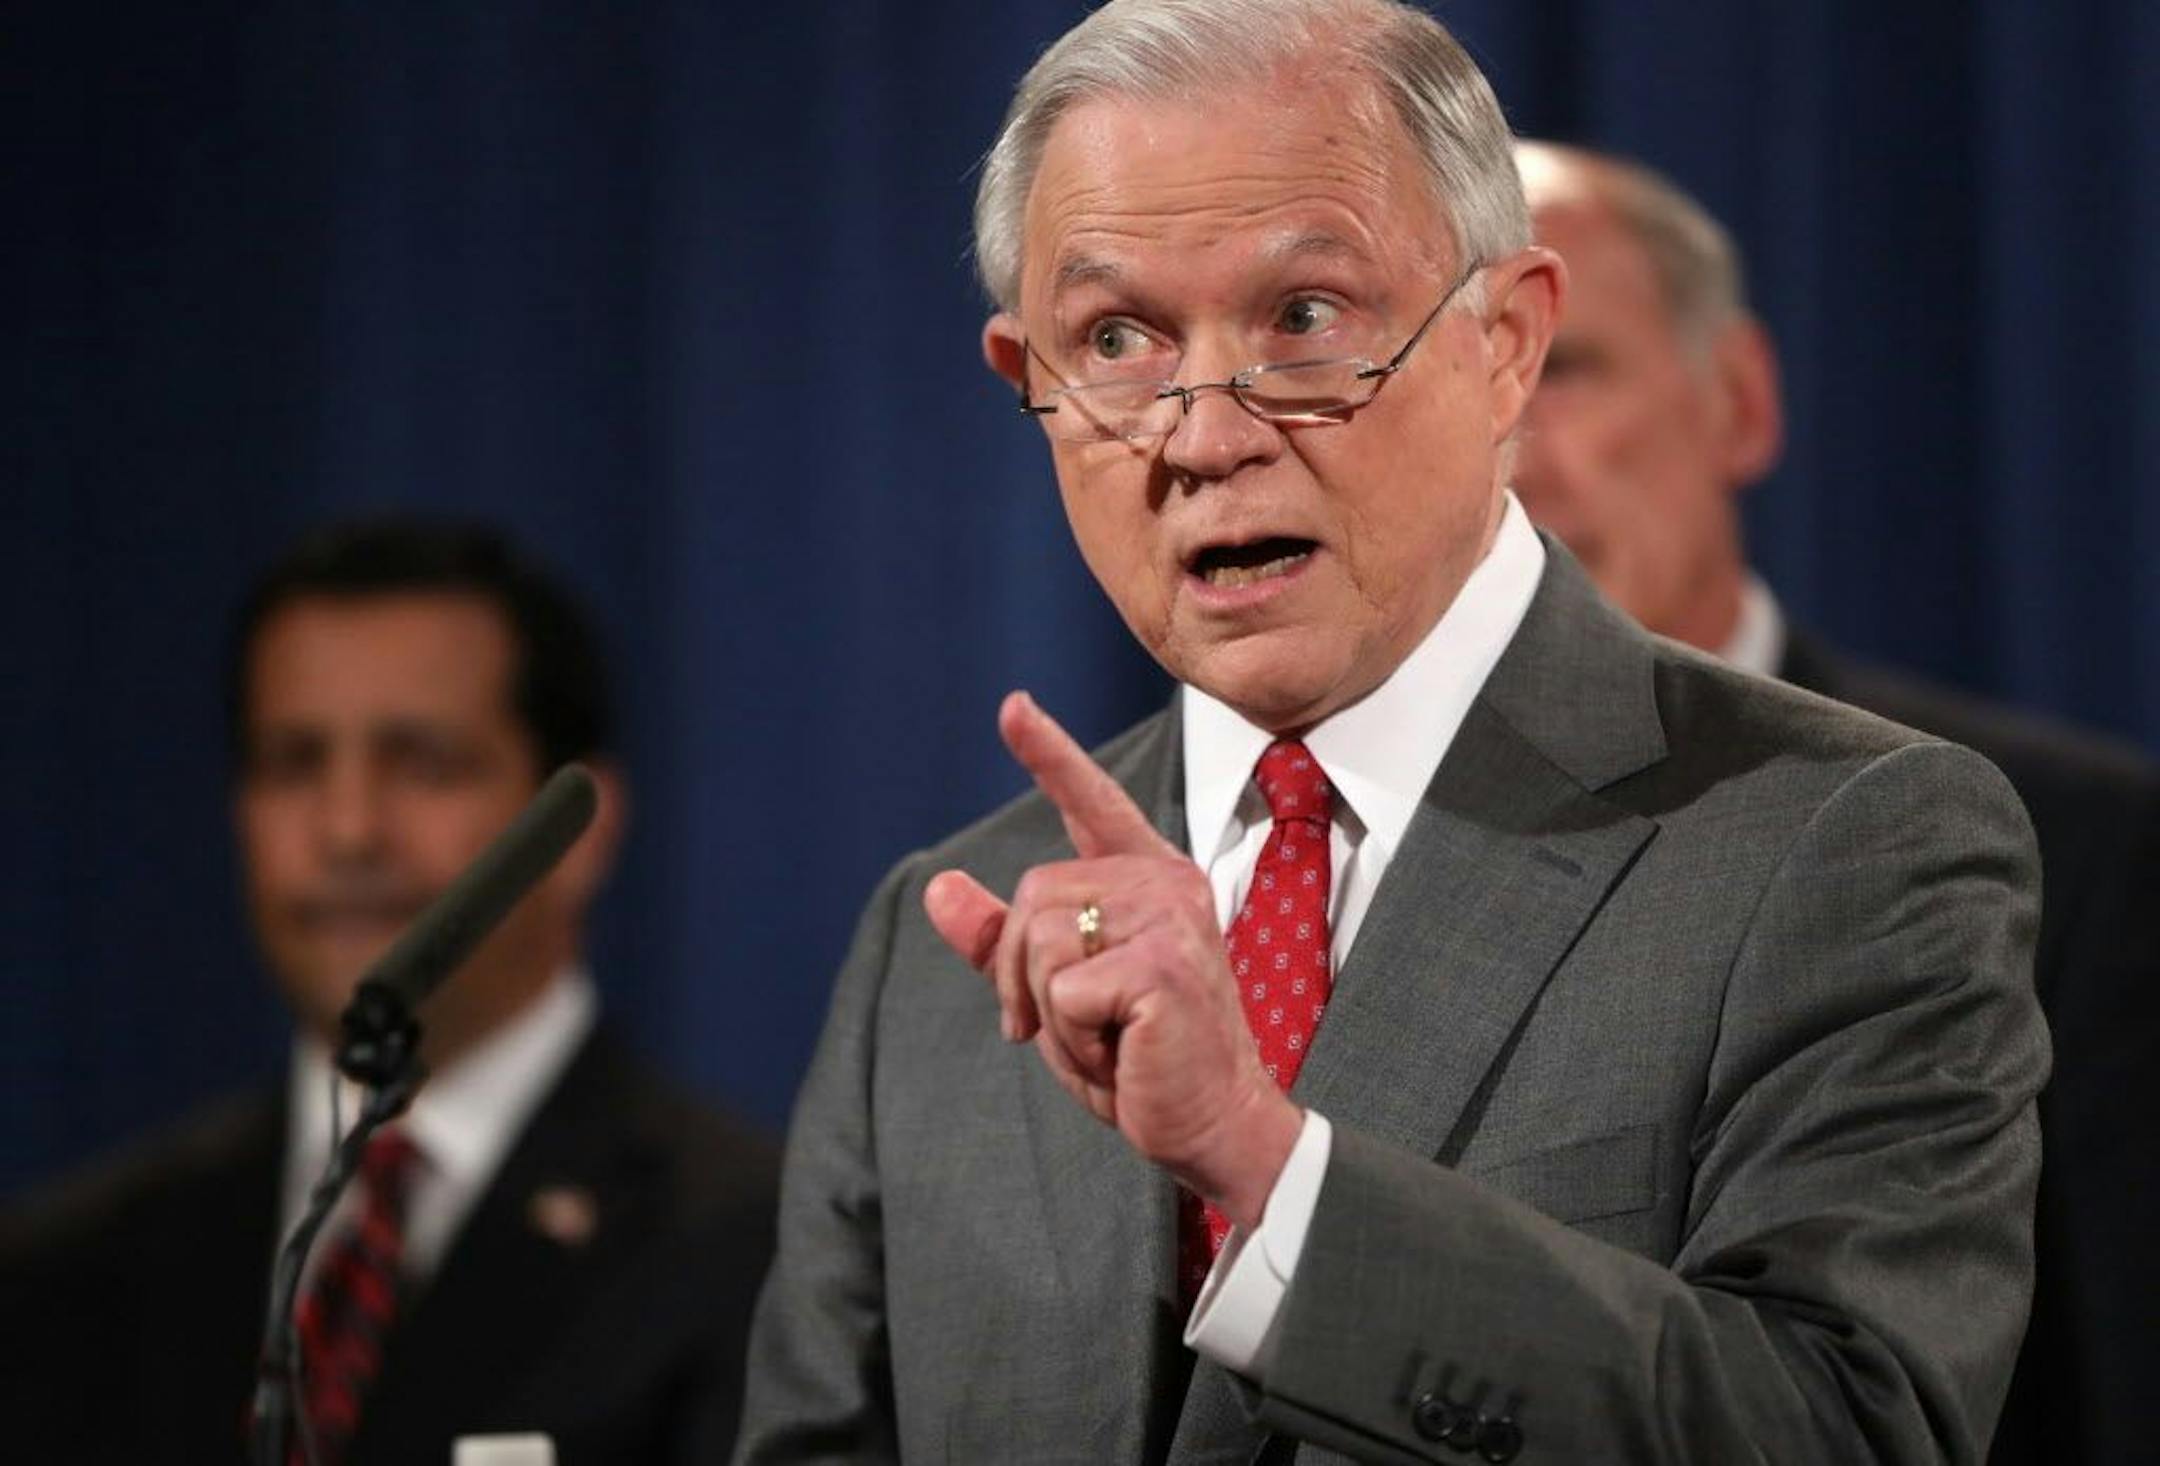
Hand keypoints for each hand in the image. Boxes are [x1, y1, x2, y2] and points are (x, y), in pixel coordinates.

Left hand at [924, 692, 1301, 1228]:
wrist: (1213, 1124)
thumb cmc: (1141, 1060)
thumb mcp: (1059, 996)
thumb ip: (1002, 942)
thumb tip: (938, 886)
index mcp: (1148, 880)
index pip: (1091, 803)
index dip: (1048, 753)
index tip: (1011, 706)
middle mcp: (1164, 884)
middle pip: (1031, 898)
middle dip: (1022, 977)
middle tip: (1076, 1029)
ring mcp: (1168, 919)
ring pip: (1039, 942)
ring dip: (1051, 1016)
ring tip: (1108, 1041)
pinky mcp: (1162, 966)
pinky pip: (1061, 994)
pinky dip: (1072, 1040)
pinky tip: (1122, 1056)